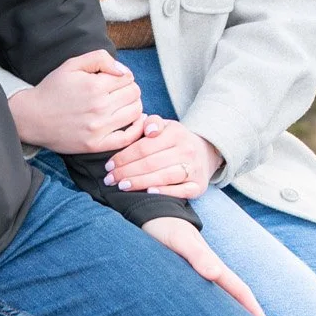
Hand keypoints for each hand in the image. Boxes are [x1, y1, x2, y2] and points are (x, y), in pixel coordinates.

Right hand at [7, 50, 144, 154]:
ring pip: (136, 112)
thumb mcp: (72, 64)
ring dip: (133, 106)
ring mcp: (99, 128)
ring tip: (121, 105)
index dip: (123, 76)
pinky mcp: (96, 145)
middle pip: (134, 94)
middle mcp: (99, 107)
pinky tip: (133, 122)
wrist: (32, 117)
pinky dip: (137, 129)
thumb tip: (123, 71)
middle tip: (118, 92)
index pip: (128, 77)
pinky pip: (128, 138)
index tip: (113, 80)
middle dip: (129, 89)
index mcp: (95, 86)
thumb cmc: (52, 89)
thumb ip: (100, 59)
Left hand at [104, 116, 223, 199]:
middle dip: (126, 171)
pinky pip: (181, 191)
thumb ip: (152, 122)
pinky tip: (149, 192)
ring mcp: (194, 169)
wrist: (206, 152)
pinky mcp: (199, 186)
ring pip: (164, 176)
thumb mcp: (165, 126)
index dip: (124, 157)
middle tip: (109, 179)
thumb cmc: (175, 140)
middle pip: (151, 163)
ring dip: (140, 182)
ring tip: (122, 186)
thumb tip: (146, 127)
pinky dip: (165, 192)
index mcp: (176, 133)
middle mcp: (187, 150)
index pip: (144, 147)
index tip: (108, 165)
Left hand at [142, 217, 269, 315]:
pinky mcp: (184, 276)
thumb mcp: (181, 240)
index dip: (254, 311)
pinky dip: (208, 312)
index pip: (240, 291)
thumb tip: (215, 273)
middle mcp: (208, 272)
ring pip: (218, 300)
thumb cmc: (165, 228)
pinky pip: (201, 299)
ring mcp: (197, 274)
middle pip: (234, 298)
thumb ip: (197, 256)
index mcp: (213, 266)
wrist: (149, 214)